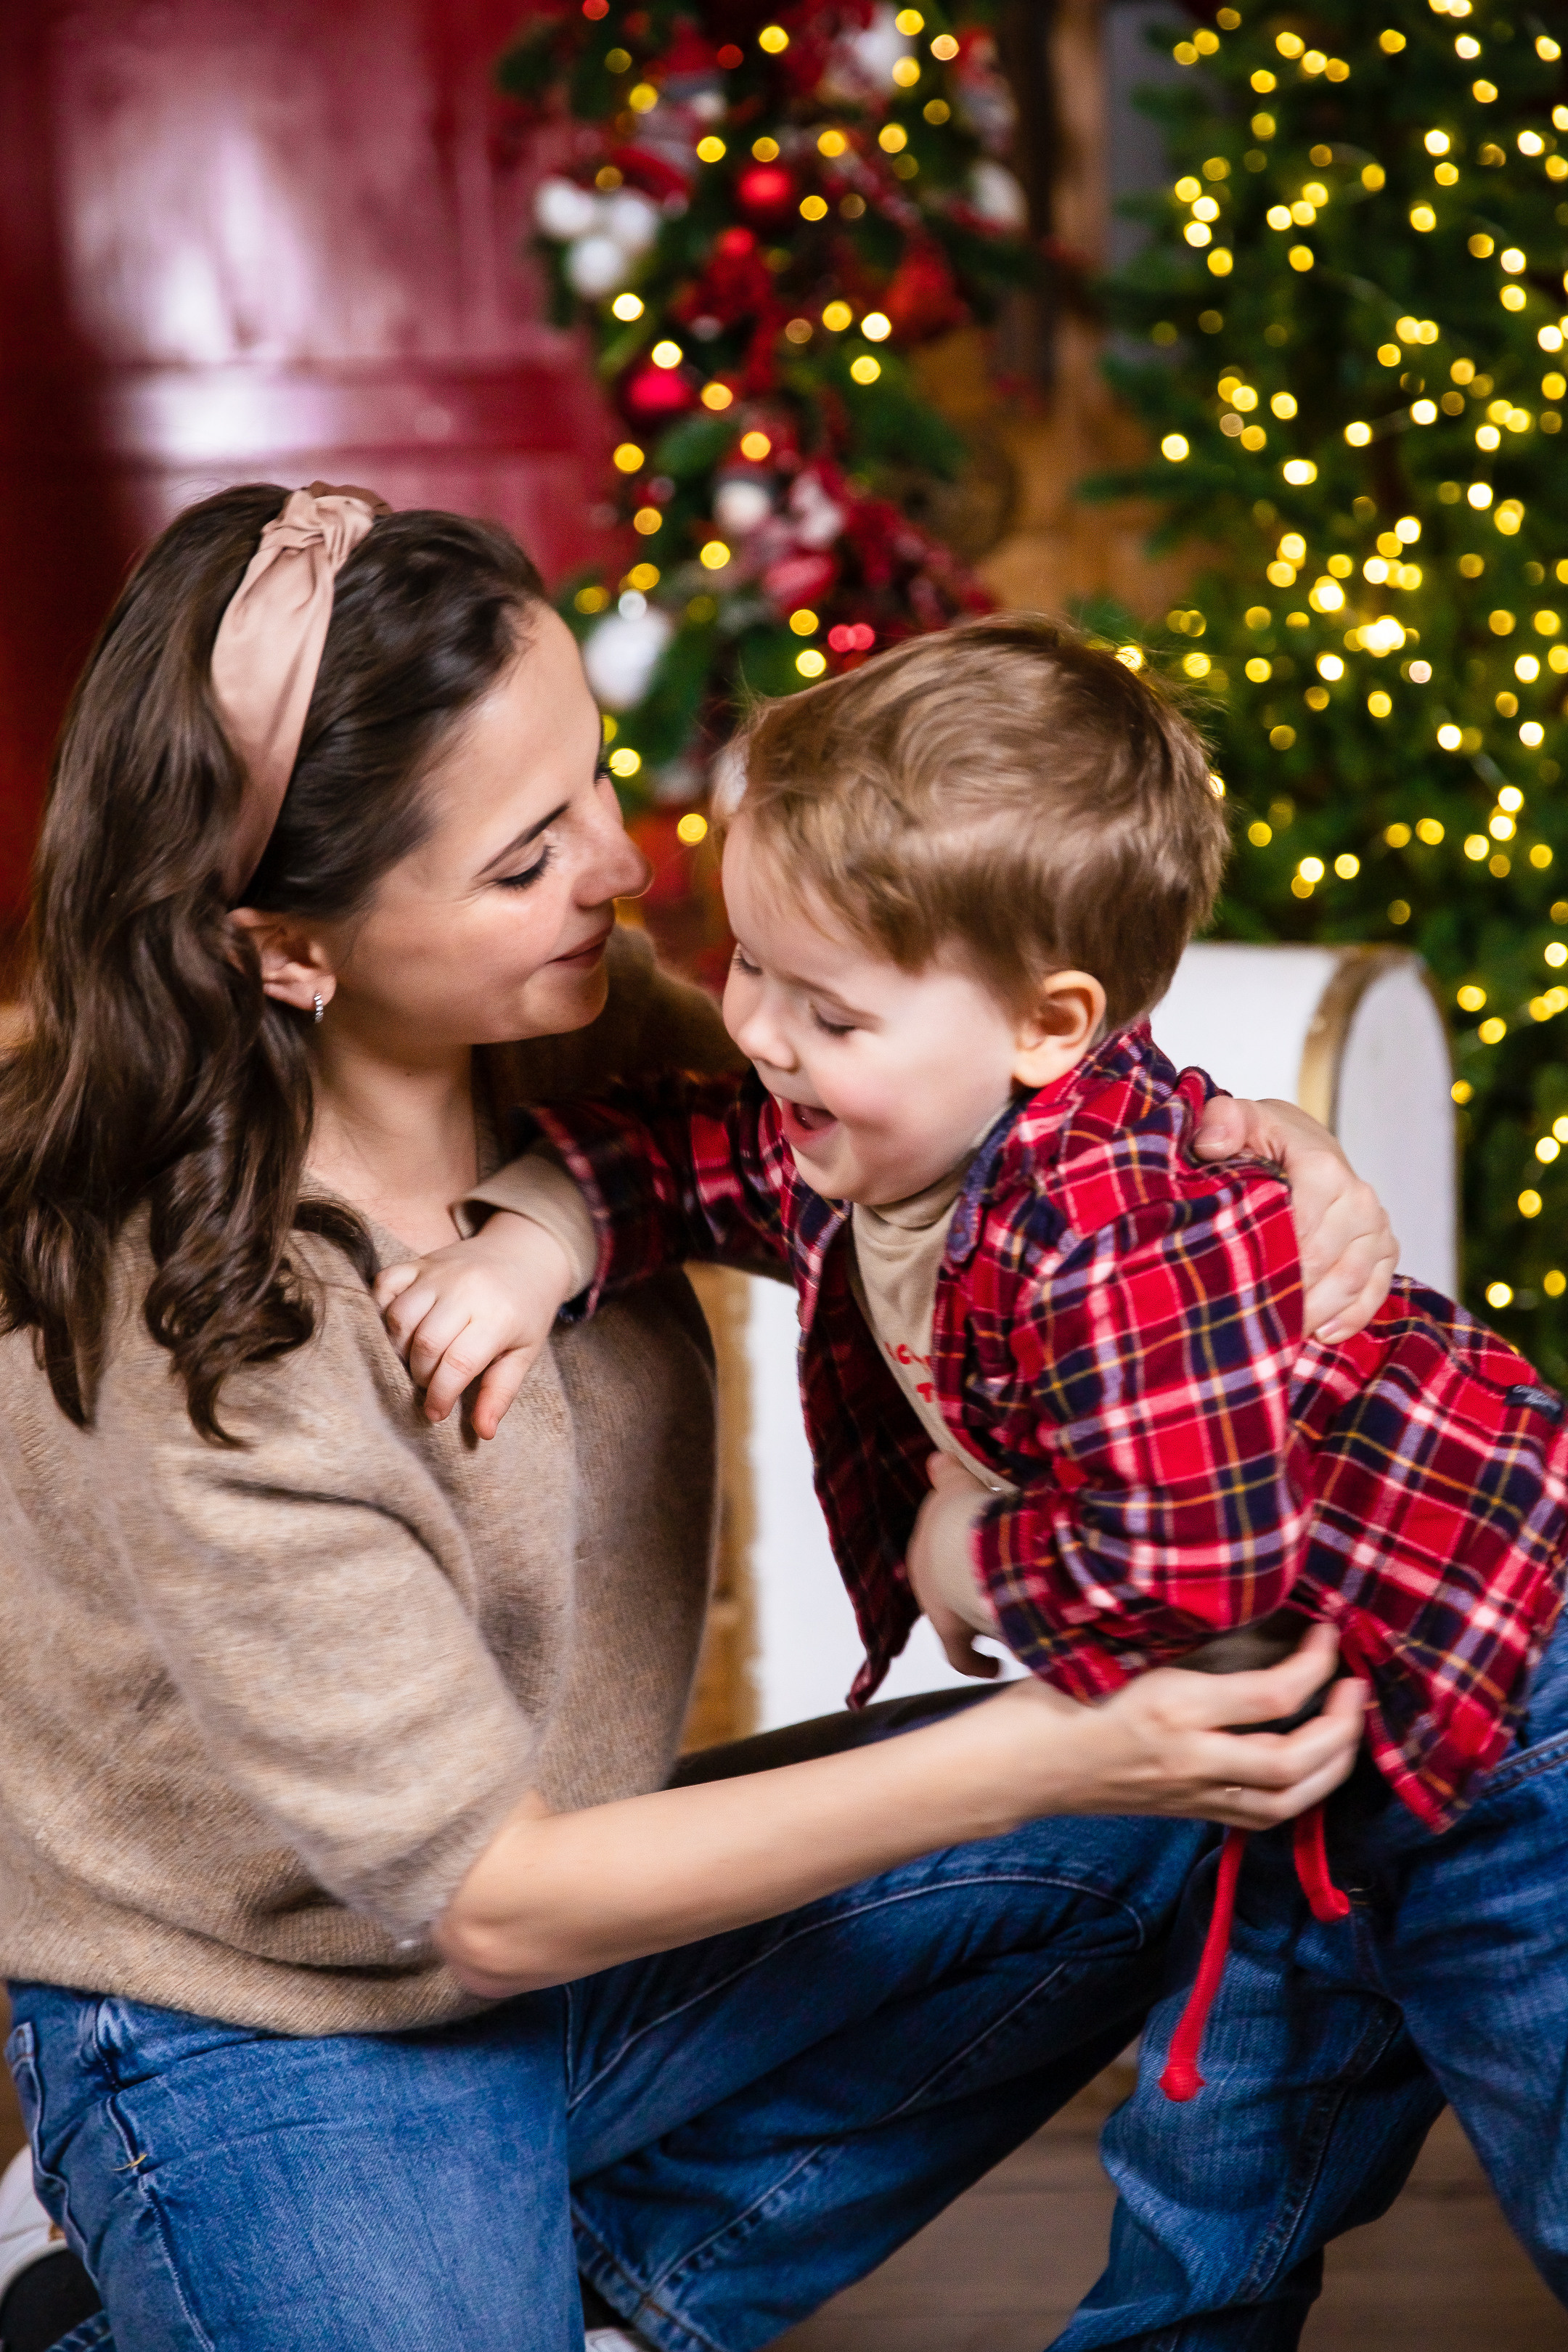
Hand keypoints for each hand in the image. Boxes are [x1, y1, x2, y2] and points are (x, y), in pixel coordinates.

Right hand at [373, 1213, 576, 1436]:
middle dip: (421, 1375)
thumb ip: (501, 1392)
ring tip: (415, 1359)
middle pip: (424, 1343)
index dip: (441, 1396)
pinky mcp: (419, 1262)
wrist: (526, 1253)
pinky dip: (381, 1309)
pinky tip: (396, 1329)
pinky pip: (385, 1284)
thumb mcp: (524, 1352)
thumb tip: (484, 1433)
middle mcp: (465, 1290)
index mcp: (497, 1316)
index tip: (436, 1413)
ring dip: (399, 1348)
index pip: (457, 1364)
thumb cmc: (526, 1310)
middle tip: (431, 1383)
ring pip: (399, 1317)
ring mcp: (438, 1272)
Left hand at [906, 1453, 1002, 1678]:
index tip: (979, 1556)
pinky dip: (977, 1663)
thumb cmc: (967, 1515)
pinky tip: (992, 1668)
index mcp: (924, 1545)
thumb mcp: (958, 1486)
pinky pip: (963, 1657)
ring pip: (958, 1619)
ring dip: (978, 1619)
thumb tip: (937, 1457)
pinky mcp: (952, 1636)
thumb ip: (948, 1474)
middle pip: (948, 1587)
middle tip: (996, 1586)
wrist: (965, 1548)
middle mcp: (922, 1579)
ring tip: (1005, 1620)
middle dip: (969, 1588)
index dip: (963, 1553)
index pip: (941, 1552)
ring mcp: (935, 1607)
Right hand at [982, 1623, 1365, 1828]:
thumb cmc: (1052, 1693)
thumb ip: (1178, 1638)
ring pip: (1287, 1802)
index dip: (1317, 1663)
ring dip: (1332, 1769)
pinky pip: (1259, 1815)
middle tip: (1355, 1685)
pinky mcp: (1186, 1812)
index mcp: (1171, 1707)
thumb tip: (1243, 1609)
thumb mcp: (1113, 1648)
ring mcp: (1190, 1793)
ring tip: (1347, 1728)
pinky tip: (1310, 1766)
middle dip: (1342, 1727)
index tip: (1329, 1630)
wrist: (1015, 1765)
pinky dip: (1299, 1794)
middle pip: (1295, 1762)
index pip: (1275, 1694)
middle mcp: (1190, 1759)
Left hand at [1193, 1095, 1396, 1343]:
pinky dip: (1352, 1317)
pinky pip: (1376, 1290)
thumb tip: (1211, 1142)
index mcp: (1323, 1166)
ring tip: (1281, 1336)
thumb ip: (1222, 1121)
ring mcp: (1376, 1224)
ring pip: (1351, 1281)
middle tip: (1251, 1319)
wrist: (1300, 1142)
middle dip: (1288, 1294)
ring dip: (1316, 1313)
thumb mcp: (1239, 1119)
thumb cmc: (1263, 1137)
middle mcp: (1359, 1196)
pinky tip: (1321, 1335)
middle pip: (1323, 1262)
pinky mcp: (1385, 1246)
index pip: (1299, 1230)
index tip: (1238, 1288)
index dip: (1269, 1264)